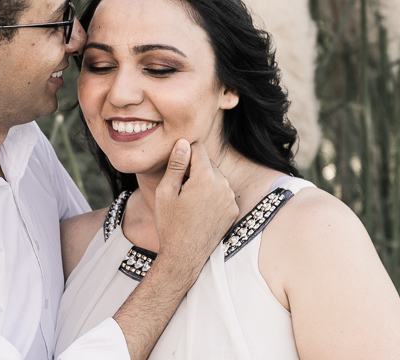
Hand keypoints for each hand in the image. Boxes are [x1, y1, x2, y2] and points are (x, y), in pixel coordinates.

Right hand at [154, 139, 237, 273]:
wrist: (184, 257)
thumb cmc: (170, 224)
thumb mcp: (166, 191)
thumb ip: (176, 164)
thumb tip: (183, 142)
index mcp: (205, 177)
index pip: (198, 148)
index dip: (184, 155)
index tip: (176, 169)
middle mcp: (223, 185)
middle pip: (208, 163)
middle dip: (195, 170)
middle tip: (180, 190)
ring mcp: (230, 199)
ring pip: (216, 178)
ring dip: (204, 183)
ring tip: (189, 202)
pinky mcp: (233, 210)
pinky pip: (222, 193)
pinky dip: (213, 196)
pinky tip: (200, 211)